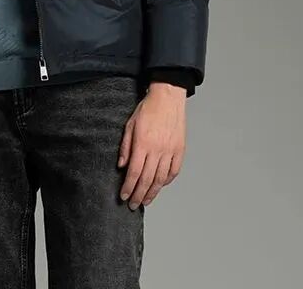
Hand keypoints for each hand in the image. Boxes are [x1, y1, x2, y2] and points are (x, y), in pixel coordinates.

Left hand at [117, 82, 186, 208]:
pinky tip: (160, 185)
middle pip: (147, 179)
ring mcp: (170, 151)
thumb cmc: (147, 109)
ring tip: (146, 201)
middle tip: (133, 205)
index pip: (134, 172)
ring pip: (160, 179)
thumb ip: (126, 146)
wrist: (168, 98)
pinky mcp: (180, 150)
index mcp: (143, 143)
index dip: (128, 187)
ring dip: (152, 192)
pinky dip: (166, 181)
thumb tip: (122, 166)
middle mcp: (157, 150)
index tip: (124, 196)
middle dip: (139, 195)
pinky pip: (174, 171)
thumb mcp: (130, 124)